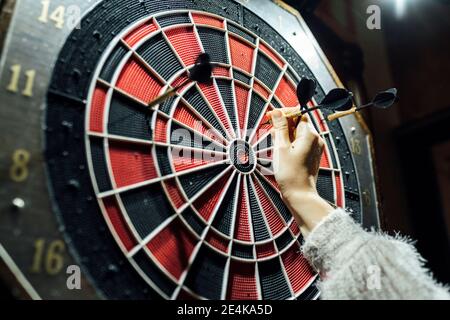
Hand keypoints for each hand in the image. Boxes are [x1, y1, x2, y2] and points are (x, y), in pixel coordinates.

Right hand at [269, 109, 333, 236]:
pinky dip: (290, 143)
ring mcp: (314, 148)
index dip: (283, 113)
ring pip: (298, 133)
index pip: (297, 113)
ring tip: (275, 142)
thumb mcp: (281, 147)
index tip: (271, 116)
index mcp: (309, 135)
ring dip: (285, 134)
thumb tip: (277, 112)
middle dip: (283, 124)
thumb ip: (279, 127)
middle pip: (298, 123)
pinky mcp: (311, 156)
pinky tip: (281, 149)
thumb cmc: (291, 175)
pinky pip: (300, 143)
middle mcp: (315, 139)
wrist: (299, 194)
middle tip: (270, 129)